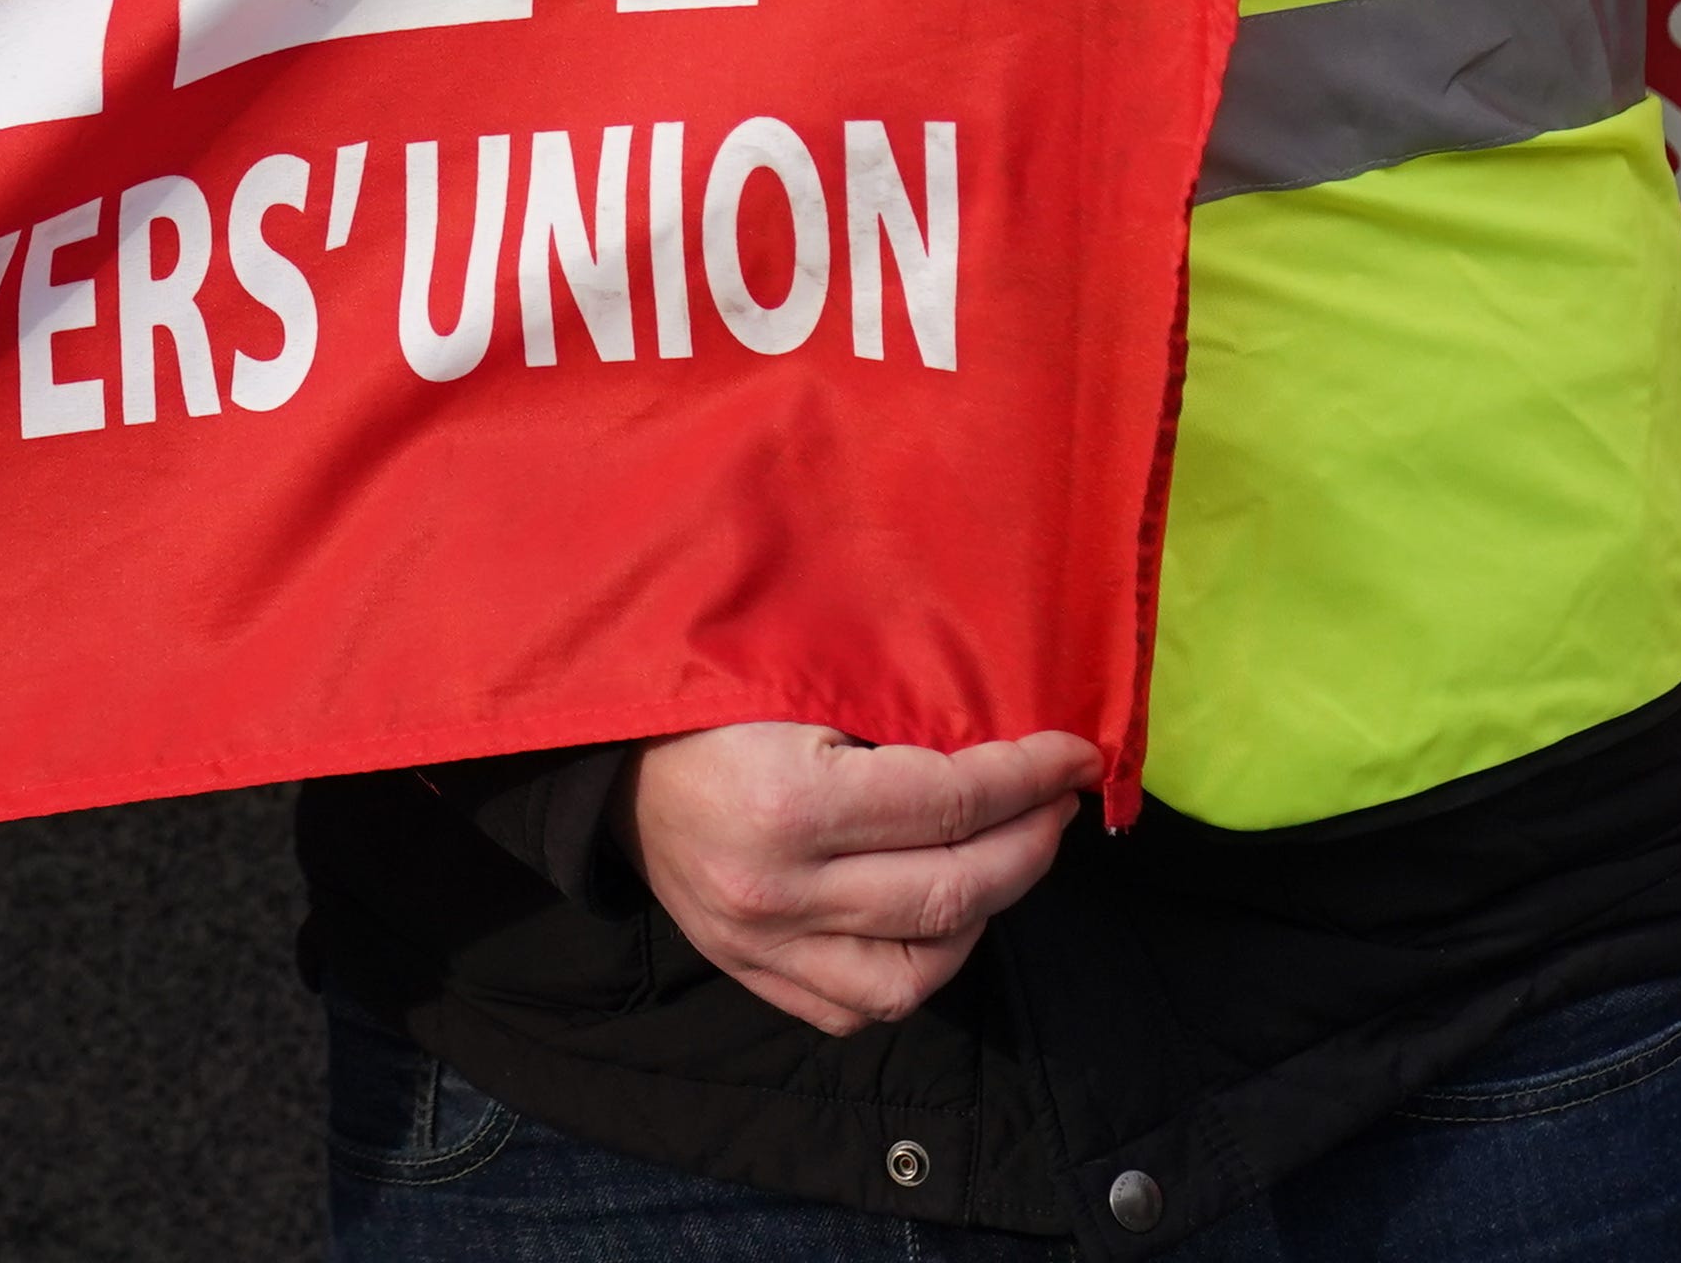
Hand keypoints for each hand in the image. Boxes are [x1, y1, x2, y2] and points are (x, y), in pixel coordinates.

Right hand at [630, 723, 1098, 1035]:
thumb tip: (1009, 720)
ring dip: (985, 916)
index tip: (1073, 754)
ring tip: (1004, 861)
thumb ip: (893, 701)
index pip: (949, 803)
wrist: (606, 762)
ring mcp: (763, 947)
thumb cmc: (708, 697)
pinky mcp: (754, 976)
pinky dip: (920, 971)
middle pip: (952, 892)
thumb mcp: (793, 672)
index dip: (1028, 778)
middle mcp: (779, 891)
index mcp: (789, 802)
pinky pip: (861, 1008)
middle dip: (1029, 845)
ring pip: (919, 973)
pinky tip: (941, 918)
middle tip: (1057, 806)